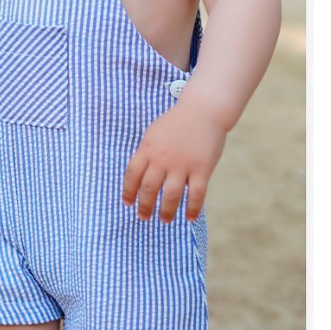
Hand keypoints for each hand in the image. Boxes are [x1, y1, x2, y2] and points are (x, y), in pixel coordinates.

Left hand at [121, 98, 226, 222]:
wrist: (203, 110)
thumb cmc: (177, 122)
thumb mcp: (154, 133)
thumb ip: (147, 153)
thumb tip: (140, 176)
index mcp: (148, 148)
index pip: (132, 174)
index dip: (128, 191)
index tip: (127, 203)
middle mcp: (162, 158)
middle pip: (149, 188)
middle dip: (145, 206)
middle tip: (143, 216)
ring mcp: (182, 164)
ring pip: (171, 196)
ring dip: (166, 211)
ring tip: (165, 220)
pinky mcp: (202, 168)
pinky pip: (196, 195)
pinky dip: (192, 209)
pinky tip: (190, 218)